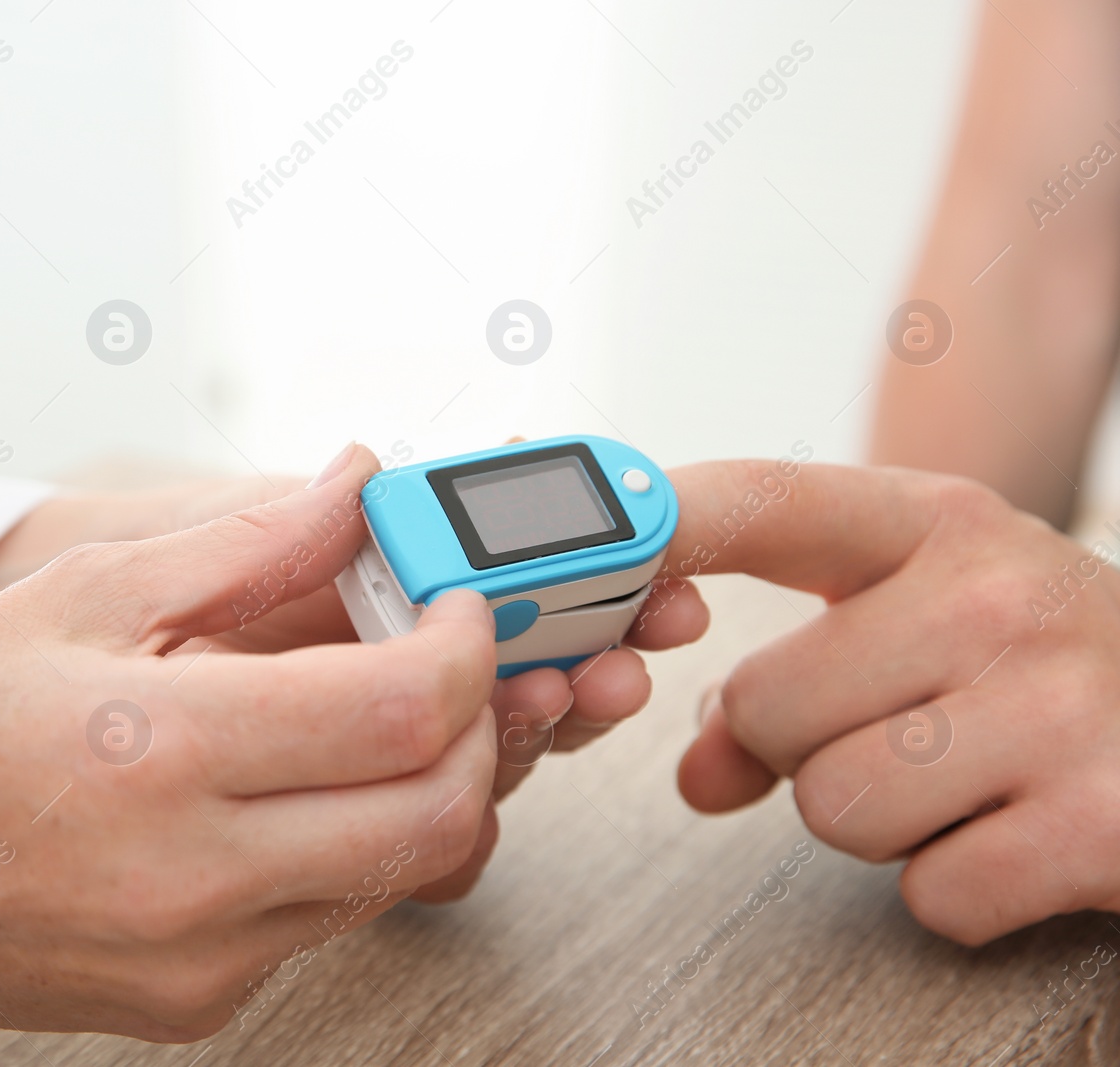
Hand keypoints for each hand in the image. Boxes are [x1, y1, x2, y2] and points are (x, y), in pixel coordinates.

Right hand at [0, 444, 499, 1064]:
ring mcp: (205, 957)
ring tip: (379, 718)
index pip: (399, 712)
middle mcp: (198, 875)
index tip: (461, 607)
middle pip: (439, 812)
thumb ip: (244, 544)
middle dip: (480, 728)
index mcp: (167, 749)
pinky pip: (330, 921)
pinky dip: (353, 847)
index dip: (466, 647)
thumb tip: (356, 486)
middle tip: (453, 665)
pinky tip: (301, 792)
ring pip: (401, 872)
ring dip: (425, 787)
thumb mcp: (83, 595)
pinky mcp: (200, 1003)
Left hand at [671, 460, 1119, 943]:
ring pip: (830, 806)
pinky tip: (1013, 831)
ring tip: (958, 777)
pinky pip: (928, 892)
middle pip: (762, 704)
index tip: (584, 552)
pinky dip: (954, 887)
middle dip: (797, 743)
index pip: (761, 503)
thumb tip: (697, 773)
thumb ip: (789, 675)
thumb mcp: (924, 621)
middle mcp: (998, 595)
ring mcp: (1060, 707)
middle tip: (893, 728)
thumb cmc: (1036, 665)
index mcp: (937, 522)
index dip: (655, 527)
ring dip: (874, 819)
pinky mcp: (1103, 825)